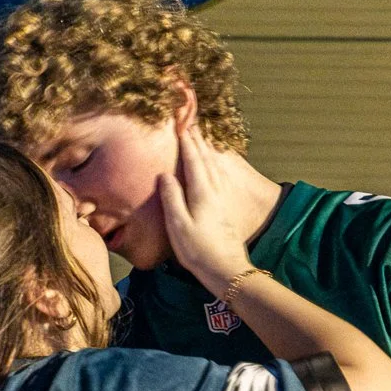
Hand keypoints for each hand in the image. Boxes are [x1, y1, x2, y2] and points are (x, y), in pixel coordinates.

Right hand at [158, 126, 252, 290]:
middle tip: (191, 121)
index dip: (187, 141)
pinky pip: (218, 175)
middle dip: (198, 139)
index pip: (193, 160)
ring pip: (214, 165)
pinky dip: (213, 163)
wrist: (226, 269)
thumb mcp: (179, 225)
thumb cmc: (198, 250)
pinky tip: (213, 164)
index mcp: (202, 193)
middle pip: (206, 158)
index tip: (181, 124)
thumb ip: (172, 198)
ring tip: (201, 136)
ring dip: (206, 148)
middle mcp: (214, 191)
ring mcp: (221, 198)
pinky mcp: (224, 206)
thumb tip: (165, 175)